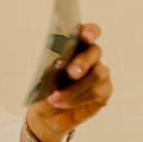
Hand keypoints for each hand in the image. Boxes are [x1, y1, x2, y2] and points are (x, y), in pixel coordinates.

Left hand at [26, 23, 112, 140]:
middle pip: (95, 52)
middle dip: (83, 61)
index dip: (89, 31)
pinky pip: (97, 92)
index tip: (85, 35)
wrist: (45, 112)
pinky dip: (77, 98)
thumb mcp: (39, 74)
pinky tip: (61, 102)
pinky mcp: (103, 92)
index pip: (88, 32)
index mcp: (73, 45)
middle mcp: (89, 56)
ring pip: (97, 74)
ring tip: (55, 96)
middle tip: (71, 73)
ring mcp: (98, 73)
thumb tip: (55, 62)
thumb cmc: (43, 86)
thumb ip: (50, 65)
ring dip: (75, 87)